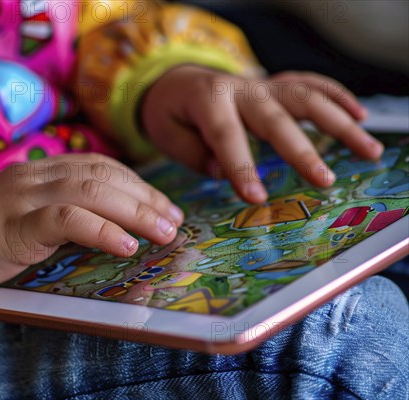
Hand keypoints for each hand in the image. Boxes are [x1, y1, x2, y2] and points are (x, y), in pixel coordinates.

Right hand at [0, 154, 183, 292]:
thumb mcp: (29, 217)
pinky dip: (100, 229)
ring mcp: (24, 197)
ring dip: (135, 211)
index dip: (139, 185)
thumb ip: (64, 214)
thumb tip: (111, 228)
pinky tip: (125, 245)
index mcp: (43, 172)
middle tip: (175, 222)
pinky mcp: (14, 225)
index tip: (165, 207)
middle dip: (146, 198)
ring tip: (163, 232)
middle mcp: (37, 176)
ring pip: (90, 190)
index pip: (102, 167)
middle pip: (104, 176)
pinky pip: (64, 218)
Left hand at [141, 66, 383, 202]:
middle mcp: (241, 89)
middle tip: (324, 180)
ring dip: (340, 123)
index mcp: (208, 100)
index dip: (242, 168)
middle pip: (275, 119)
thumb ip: (193, 154)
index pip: (227, 137)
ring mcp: (262, 85)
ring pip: (306, 99)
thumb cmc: (170, 112)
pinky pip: (310, 84)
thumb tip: (224, 173)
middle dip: (301, 151)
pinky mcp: (275, 86)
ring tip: (368, 149)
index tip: (256, 198)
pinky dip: (337, 96)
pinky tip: (360, 115)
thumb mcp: (166, 133)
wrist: (176, 79)